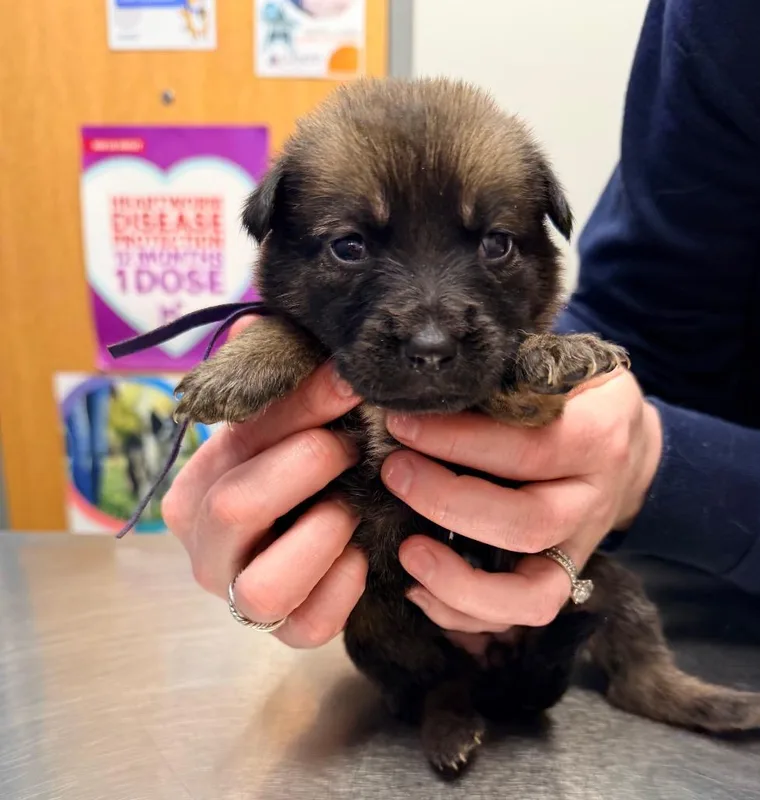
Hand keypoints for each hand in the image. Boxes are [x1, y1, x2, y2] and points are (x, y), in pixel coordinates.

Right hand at [162, 318, 366, 647]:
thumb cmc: (294, 474)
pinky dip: (343, 588)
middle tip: (356, 446)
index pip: (238, 439)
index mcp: (199, 485)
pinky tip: (360, 554)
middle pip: (239, 505)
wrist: (308, 546)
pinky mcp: (281, 632)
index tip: (350, 383)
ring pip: (264, 585)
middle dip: (310, 465)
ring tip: (352, 508)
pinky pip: (309, 624)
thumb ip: (272, 387)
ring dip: (322, 535)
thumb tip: (253, 326)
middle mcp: (205, 544)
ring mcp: (239, 594)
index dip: (300, 406)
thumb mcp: (279, 428)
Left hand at [380, 368, 662, 633]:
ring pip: (533, 593)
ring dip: (460, 582)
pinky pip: (524, 616)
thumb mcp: (557, 363)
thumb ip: (509, 373)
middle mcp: (594, 498)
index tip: (402, 424)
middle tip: (394, 473)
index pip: (529, 448)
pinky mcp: (564, 578)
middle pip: (528, 523)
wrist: (627, 442)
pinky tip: (418, 586)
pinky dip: (467, 613)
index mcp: (598, 433)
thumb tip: (426, 380)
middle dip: (449, 503)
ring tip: (407, 551)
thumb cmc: (575, 394)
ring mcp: (580, 547)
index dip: (459, 441)